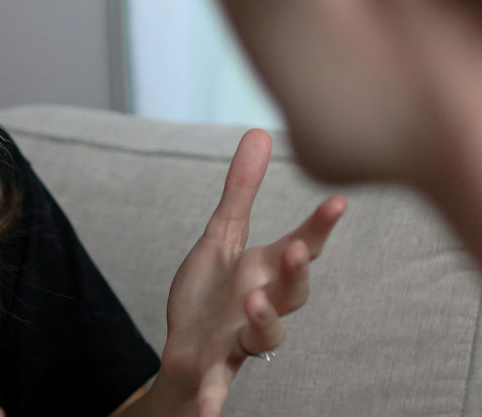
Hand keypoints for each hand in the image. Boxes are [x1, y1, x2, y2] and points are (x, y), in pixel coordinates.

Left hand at [157, 129, 346, 416]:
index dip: (317, 227)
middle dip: (294, 273)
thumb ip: (241, 190)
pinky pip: (218, 390)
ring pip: (265, 338)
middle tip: (292, 249)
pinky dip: (213, 403)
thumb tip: (260, 132)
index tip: (337, 201)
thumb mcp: (219, 237)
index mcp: (264, 273)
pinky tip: (208, 415)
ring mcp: (240, 340)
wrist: (183, 349)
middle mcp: (262, 307)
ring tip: (252, 304)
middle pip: (292, 294)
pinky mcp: (213, 370)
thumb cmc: (210, 294)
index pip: (299, 248)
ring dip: (264, 322)